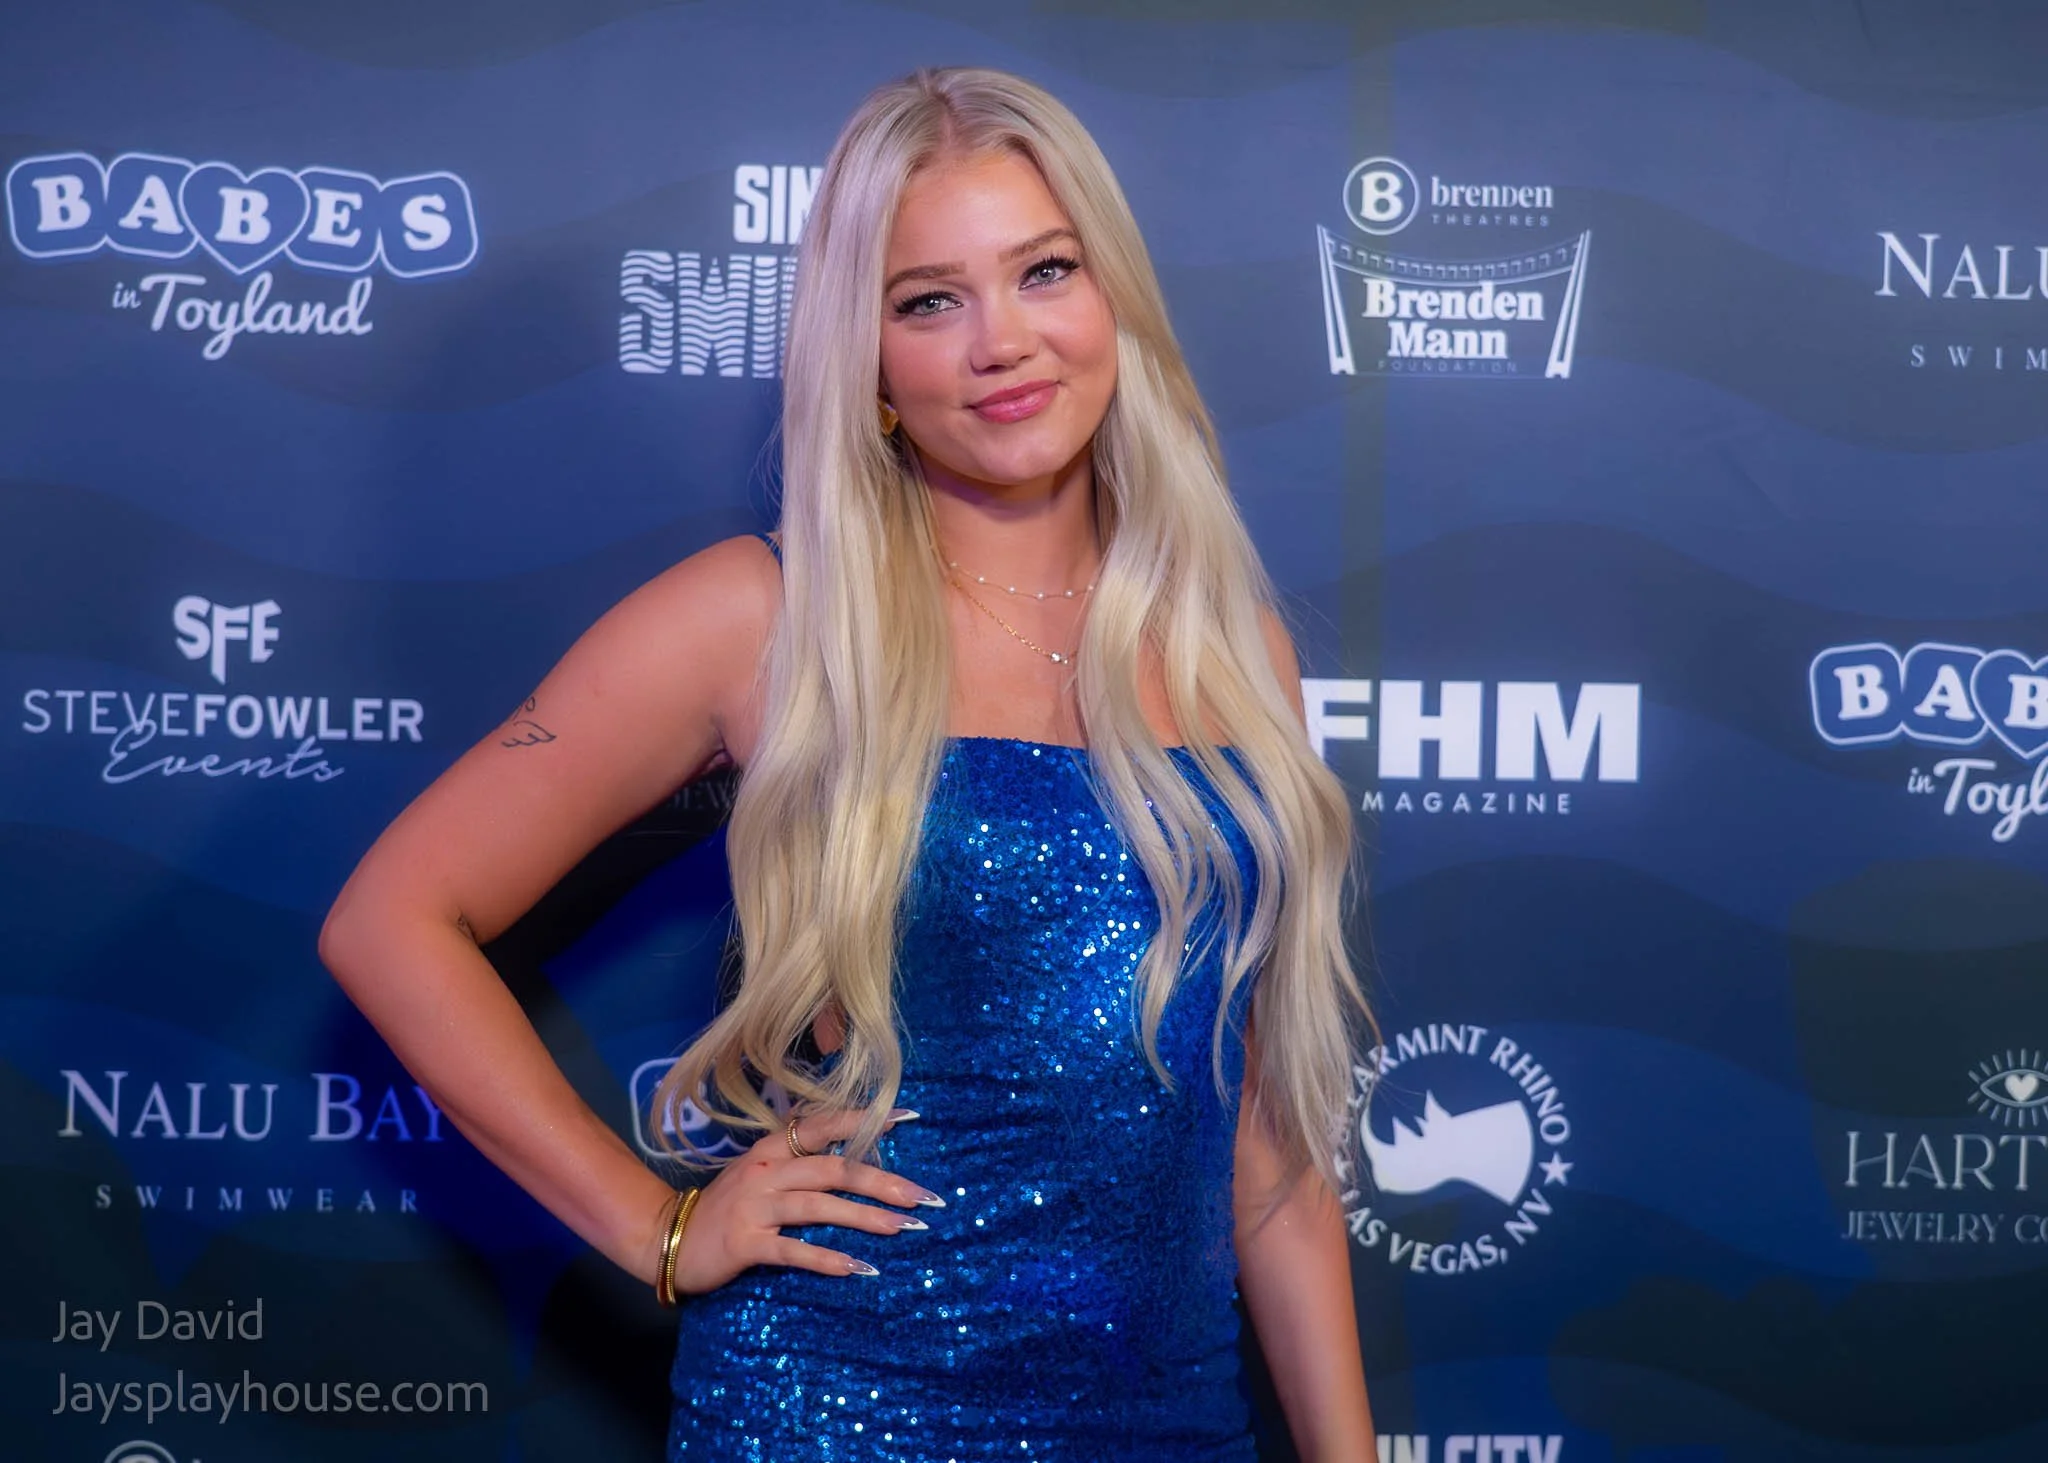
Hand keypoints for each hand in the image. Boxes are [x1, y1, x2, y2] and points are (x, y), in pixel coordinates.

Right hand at [670, 1106, 938, 1292]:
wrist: (669, 1239)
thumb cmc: (726, 1208)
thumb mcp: (759, 1172)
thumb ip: (797, 1161)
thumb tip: (853, 1157)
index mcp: (771, 1147)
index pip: (824, 1125)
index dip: (865, 1120)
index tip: (908, 1116)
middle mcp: (765, 1169)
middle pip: (833, 1169)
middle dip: (882, 1182)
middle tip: (922, 1197)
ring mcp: (755, 1206)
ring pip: (819, 1206)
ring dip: (865, 1218)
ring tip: (902, 1228)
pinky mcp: (745, 1243)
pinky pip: (793, 1250)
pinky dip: (826, 1257)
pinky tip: (857, 1267)